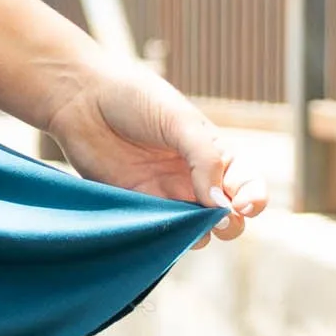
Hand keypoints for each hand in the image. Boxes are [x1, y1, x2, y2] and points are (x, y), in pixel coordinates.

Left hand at [40, 62, 266, 240]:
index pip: (247, 186)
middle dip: (229, 224)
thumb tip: (221, 205)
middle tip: (216, 218)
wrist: (82, 98)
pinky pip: (158, 231)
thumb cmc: (135, 99)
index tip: (244, 207)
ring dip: (196, 234)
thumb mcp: (180, 122)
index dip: (253, 201)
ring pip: (193, 230)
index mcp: (213, 154)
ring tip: (187, 223)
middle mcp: (193, 179)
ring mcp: (164, 195)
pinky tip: (160, 227)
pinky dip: (164, 236)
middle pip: (226, 216)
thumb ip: (204, 160)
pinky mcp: (135, 206)